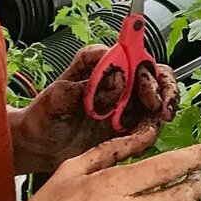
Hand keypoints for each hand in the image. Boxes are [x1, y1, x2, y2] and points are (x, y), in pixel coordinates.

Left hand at [11, 44, 177, 175]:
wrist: (39, 148)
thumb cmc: (43, 117)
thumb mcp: (58, 97)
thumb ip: (88, 85)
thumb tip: (118, 76)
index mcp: (98, 63)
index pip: (129, 53)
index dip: (141, 65)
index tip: (143, 81)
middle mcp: (116, 78)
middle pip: (152, 72)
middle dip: (161, 88)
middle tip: (158, 107)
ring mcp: (125, 101)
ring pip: (158, 98)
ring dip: (158, 113)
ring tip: (149, 127)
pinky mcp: (129, 123)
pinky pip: (150, 123)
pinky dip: (150, 131)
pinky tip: (140, 139)